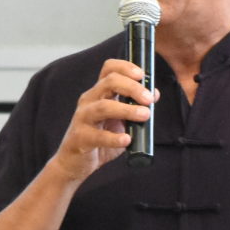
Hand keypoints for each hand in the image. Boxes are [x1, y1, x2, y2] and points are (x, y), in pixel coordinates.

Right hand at [48, 59, 156, 182]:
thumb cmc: (99, 139)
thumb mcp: (119, 120)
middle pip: (109, 82)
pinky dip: (114, 138)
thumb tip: (154, 94)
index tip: (142, 75)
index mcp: (98, 93)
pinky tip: (126, 140)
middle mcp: (89, 101)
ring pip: (103, 106)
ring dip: (127, 110)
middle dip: (132, 88)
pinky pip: (98, 136)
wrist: (75, 163)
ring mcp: (83, 118)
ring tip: (144, 115)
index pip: (109, 69)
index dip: (125, 67)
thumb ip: (134, 107)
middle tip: (149, 99)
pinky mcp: (80, 138)